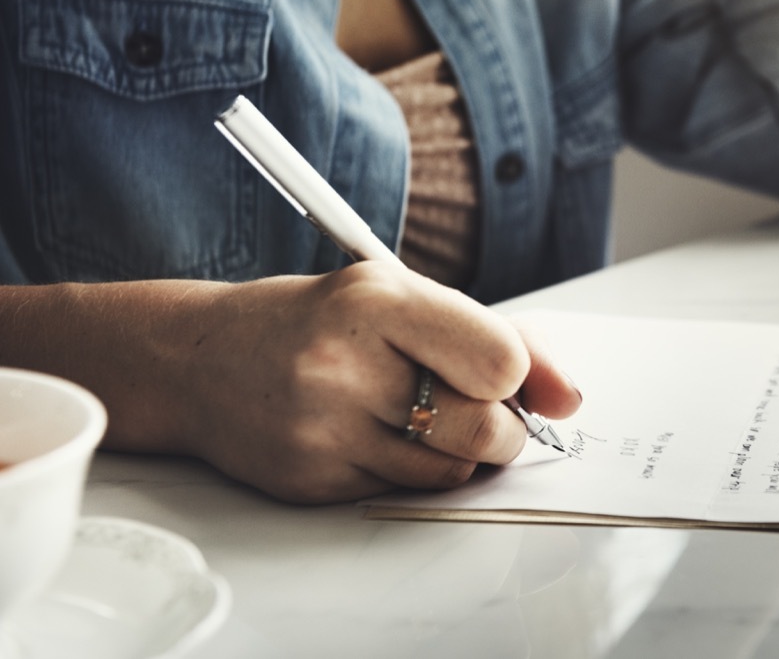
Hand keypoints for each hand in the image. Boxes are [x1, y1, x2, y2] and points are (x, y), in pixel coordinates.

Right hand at [174, 262, 580, 502]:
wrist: (199, 359)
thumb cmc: (317, 320)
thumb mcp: (400, 297)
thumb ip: (494, 336)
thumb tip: (568, 397)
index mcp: (375, 300)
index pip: (498, 359)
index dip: (517, 375)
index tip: (504, 374)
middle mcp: (342, 364)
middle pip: (483, 429)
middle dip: (503, 429)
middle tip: (485, 412)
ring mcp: (321, 429)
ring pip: (451, 473)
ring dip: (458, 453)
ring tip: (420, 415)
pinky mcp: (308, 480)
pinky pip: (402, 491)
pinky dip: (409, 469)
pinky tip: (373, 434)